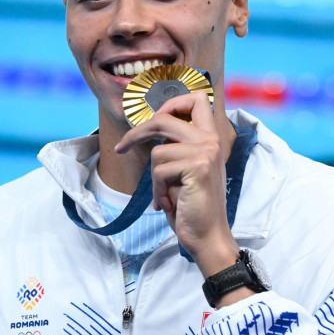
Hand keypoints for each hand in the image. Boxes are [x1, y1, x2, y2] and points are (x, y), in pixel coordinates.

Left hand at [114, 91, 240, 276]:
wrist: (207, 236)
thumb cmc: (192, 205)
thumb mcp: (185, 169)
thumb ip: (179, 146)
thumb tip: (150, 126)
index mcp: (211, 137)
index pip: (197, 98)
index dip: (172, 102)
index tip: (154, 117)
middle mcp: (211, 140)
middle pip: (164, 118)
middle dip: (137, 133)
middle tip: (121, 147)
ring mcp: (206, 152)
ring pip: (158, 152)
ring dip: (154, 179)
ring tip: (166, 195)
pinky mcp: (197, 168)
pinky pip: (159, 171)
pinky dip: (157, 190)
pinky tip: (169, 203)